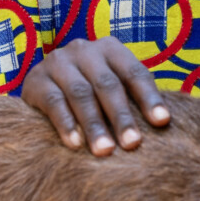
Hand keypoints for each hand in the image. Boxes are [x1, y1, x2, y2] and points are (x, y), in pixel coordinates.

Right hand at [21, 36, 170, 155]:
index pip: (134, 73)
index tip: (163, 123)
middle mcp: (84, 50)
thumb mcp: (112, 88)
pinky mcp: (35, 80)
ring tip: (105, 151)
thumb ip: (133, 100)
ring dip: (94, 124)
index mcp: (110, 49)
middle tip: (133, 144)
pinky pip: (53, 102)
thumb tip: (164, 125)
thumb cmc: (91, 93)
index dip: (149, 97)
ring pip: (80, 94)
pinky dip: (65, 123)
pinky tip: (75, 144)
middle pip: (107, 84)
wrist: (42, 87)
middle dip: (122, 116)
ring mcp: (58, 62)